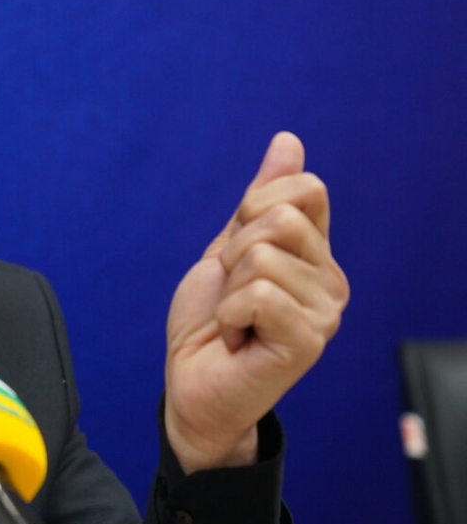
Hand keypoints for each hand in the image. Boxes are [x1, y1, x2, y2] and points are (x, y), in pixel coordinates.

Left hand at [163, 132, 348, 472]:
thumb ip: (259, 199)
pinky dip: (230, 313)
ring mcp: (326, 313)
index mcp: (316, 254)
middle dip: (233, 251)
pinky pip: (258, 292)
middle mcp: (331, 280)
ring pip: (262, 255)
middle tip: (232, 292)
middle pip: (278, 217)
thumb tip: (288, 141)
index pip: (307, 188)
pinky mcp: (309, 341)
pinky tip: (237, 338)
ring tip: (235, 319)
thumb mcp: (227, 247)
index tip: (236, 247)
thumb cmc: (208, 320)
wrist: (191, 382)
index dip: (255, 204)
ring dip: (229, 287)